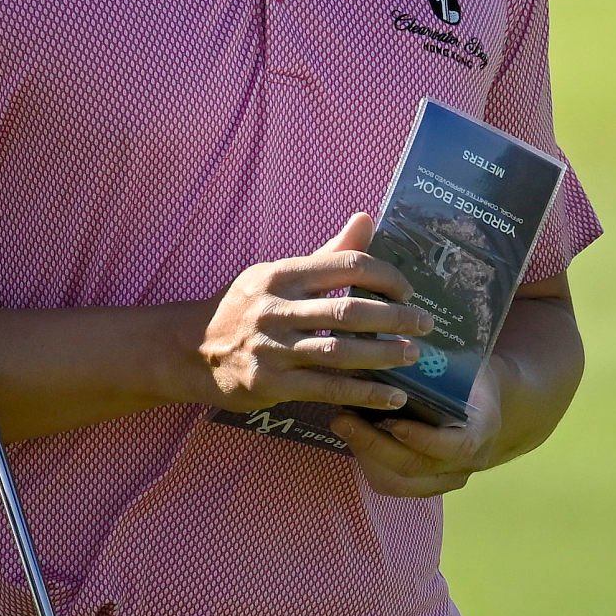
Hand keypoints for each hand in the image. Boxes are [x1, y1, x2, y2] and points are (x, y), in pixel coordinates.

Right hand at [196, 213, 431, 418]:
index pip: (346, 266)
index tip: (407, 291)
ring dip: (384, 355)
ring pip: (341, 352)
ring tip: (414, 355)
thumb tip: (367, 218)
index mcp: (282, 275)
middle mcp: (276, 309)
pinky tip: (393, 397)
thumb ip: (328, 253)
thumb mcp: (278, 274)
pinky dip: (364, 394)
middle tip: (425, 324)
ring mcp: (272, 348)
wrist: (190, 350)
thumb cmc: (245, 308)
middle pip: (348, 311)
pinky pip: (328, 389)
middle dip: (395, 318)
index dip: (385, 277)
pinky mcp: (271, 384)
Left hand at [334, 360, 500, 498]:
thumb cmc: (469, 378)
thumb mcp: (464, 366)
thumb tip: (395, 336)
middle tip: (344, 418)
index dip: (424, 439)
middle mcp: (466, 464)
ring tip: (342, 426)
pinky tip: (351, 437)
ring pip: (399, 482)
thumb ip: (439, 362)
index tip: (392, 421)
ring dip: (365, 456)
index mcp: (482, 431)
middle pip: (417, 468)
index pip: (459, 447)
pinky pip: (391, 483)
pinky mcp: (423, 486)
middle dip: (375, 445)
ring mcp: (445, 480)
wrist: (484, 407)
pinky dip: (367, 463)